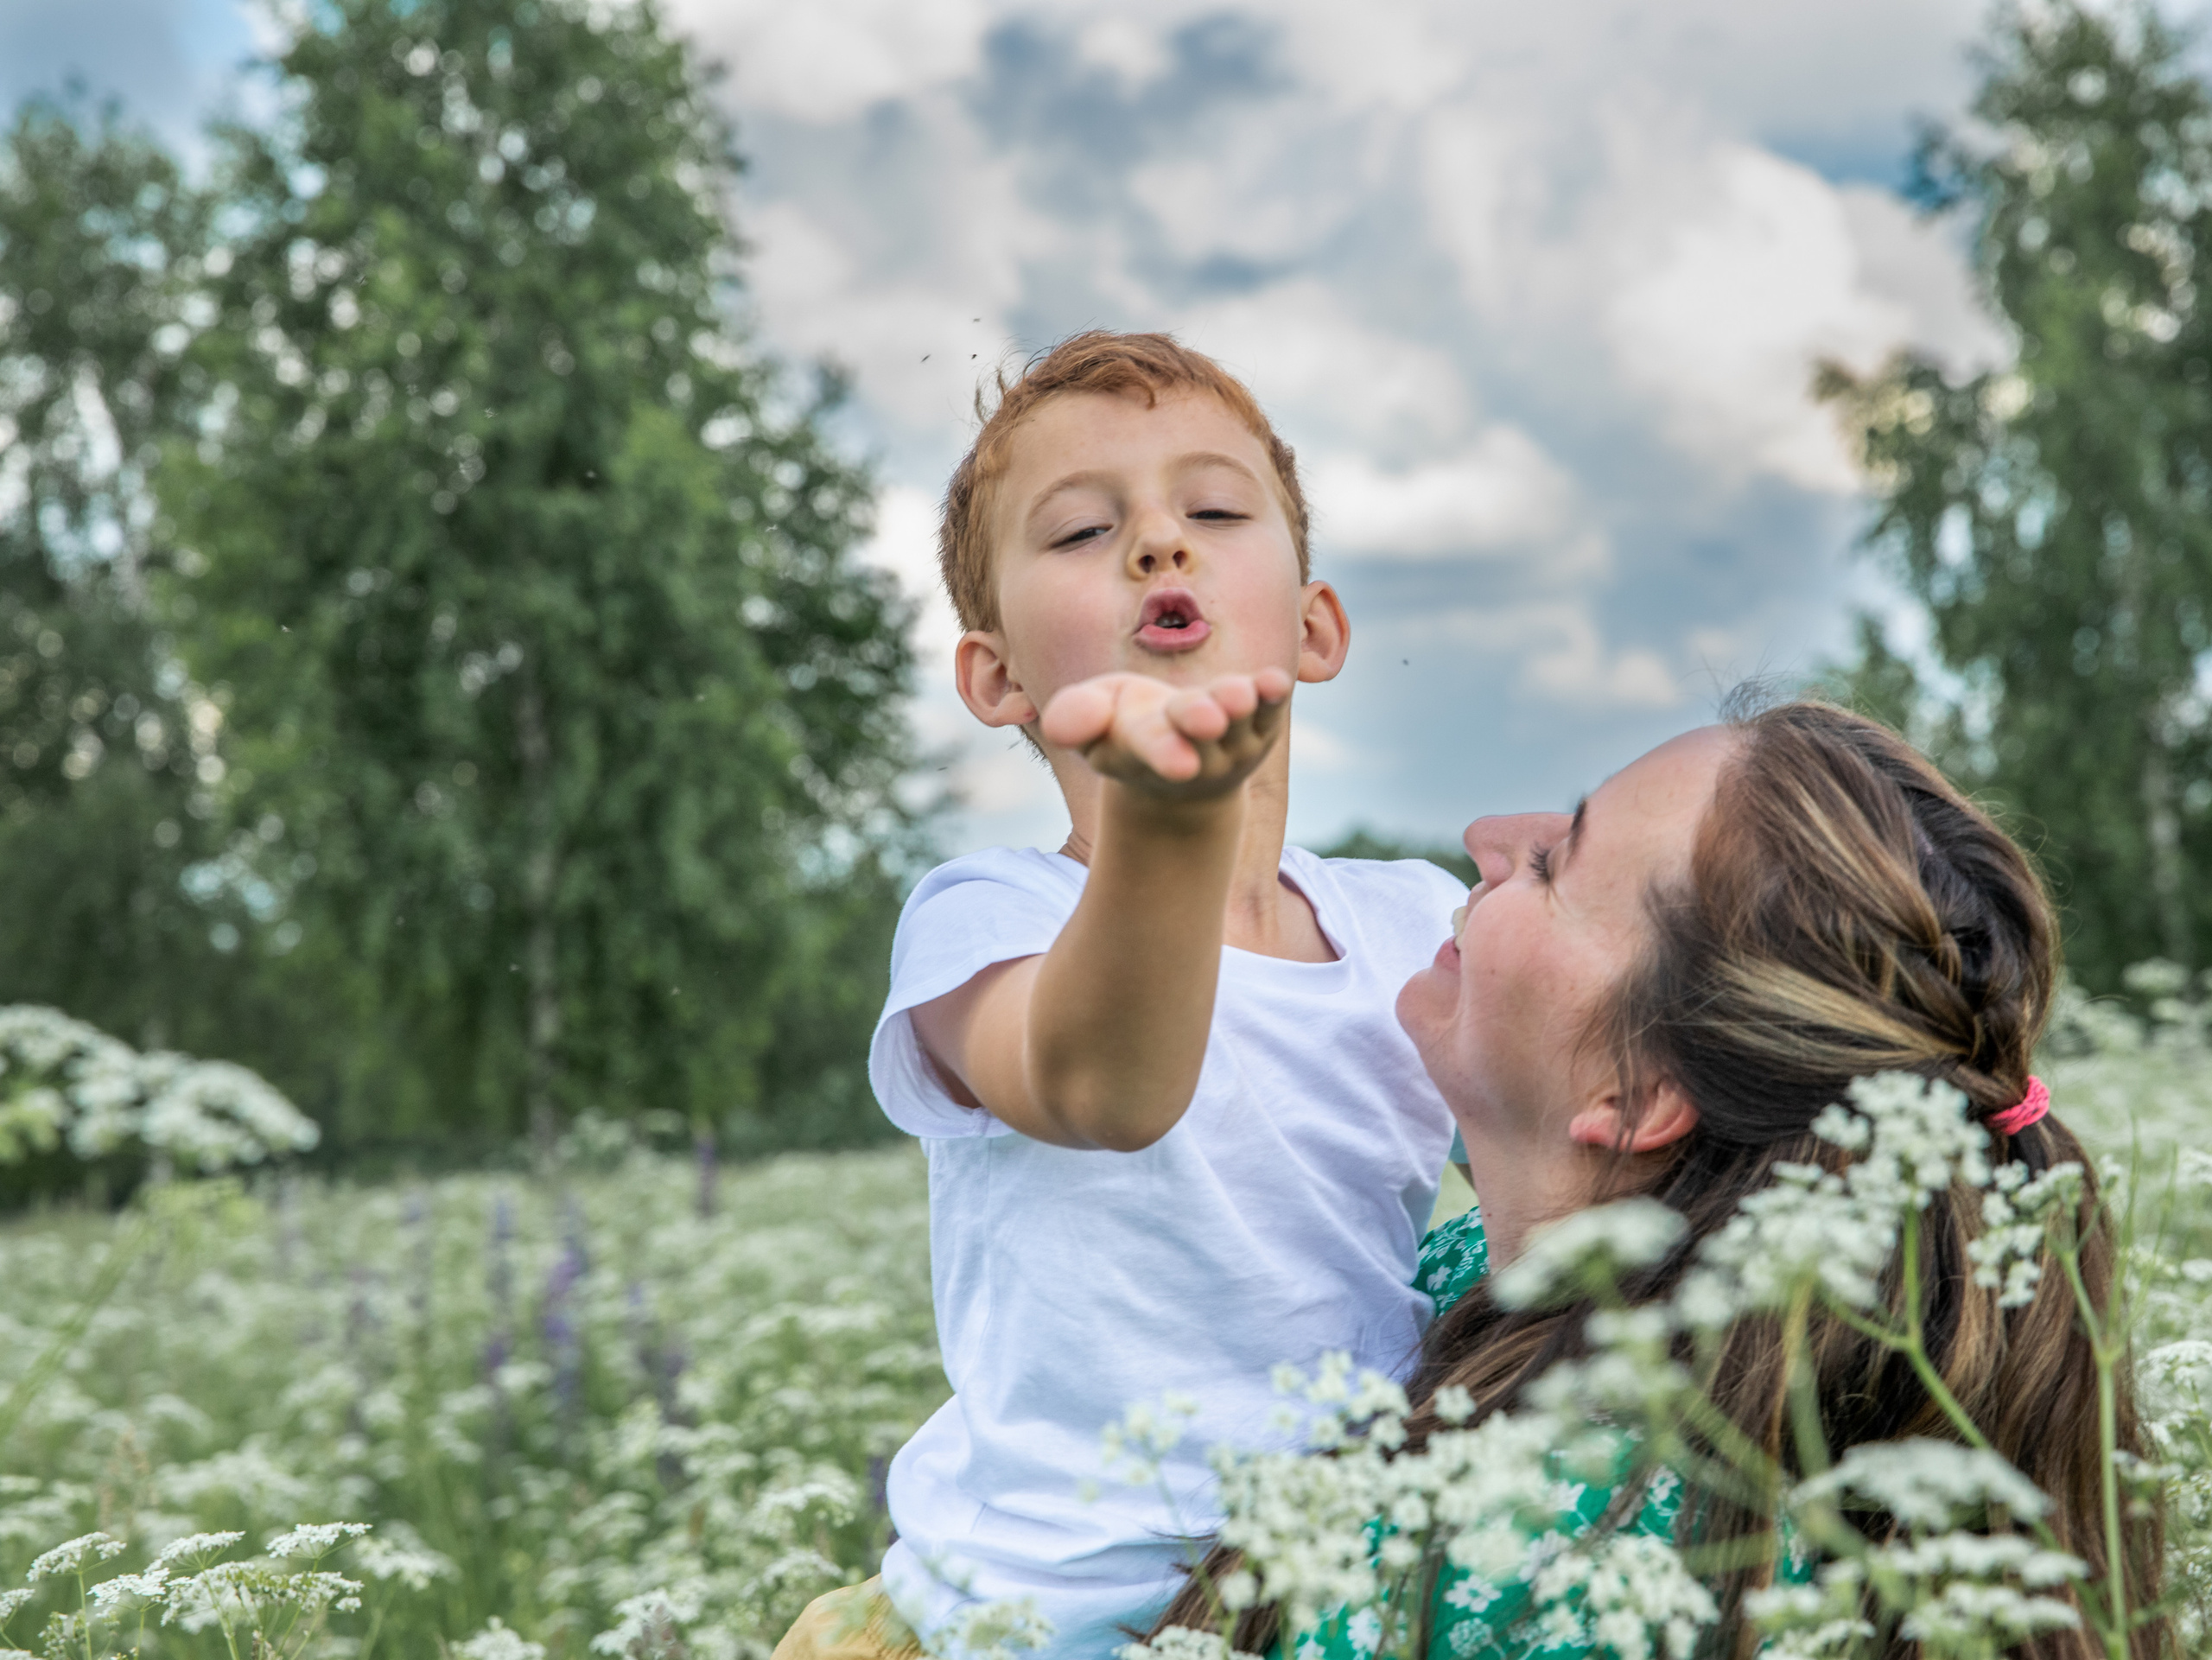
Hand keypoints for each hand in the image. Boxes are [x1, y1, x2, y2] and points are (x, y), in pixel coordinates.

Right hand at [1040, 669, 1292, 802]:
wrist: (1185, 764)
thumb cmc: (1130, 730)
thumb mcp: (1096, 720)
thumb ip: (1076, 717)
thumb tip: (1058, 728)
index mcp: (1144, 750)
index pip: (1151, 748)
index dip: (1162, 753)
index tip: (1180, 766)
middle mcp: (1194, 752)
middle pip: (1194, 734)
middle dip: (1197, 721)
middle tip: (1207, 719)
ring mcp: (1232, 743)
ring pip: (1237, 723)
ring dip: (1236, 706)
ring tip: (1238, 695)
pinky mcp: (1262, 727)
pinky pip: (1271, 712)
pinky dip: (1273, 696)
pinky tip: (1278, 682)